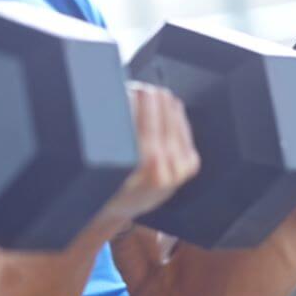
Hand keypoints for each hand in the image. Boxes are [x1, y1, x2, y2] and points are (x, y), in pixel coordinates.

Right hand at [97, 81, 200, 225]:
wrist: (124, 209)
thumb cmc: (108, 184)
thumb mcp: (105, 166)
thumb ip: (111, 138)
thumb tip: (116, 101)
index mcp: (145, 170)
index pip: (147, 123)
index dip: (140, 100)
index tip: (132, 87)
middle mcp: (167, 170)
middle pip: (163, 115)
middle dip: (150, 97)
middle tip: (137, 87)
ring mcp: (181, 168)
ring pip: (175, 117)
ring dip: (161, 103)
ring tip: (147, 94)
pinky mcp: (190, 166)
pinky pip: (183, 128)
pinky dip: (173, 114)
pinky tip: (165, 106)